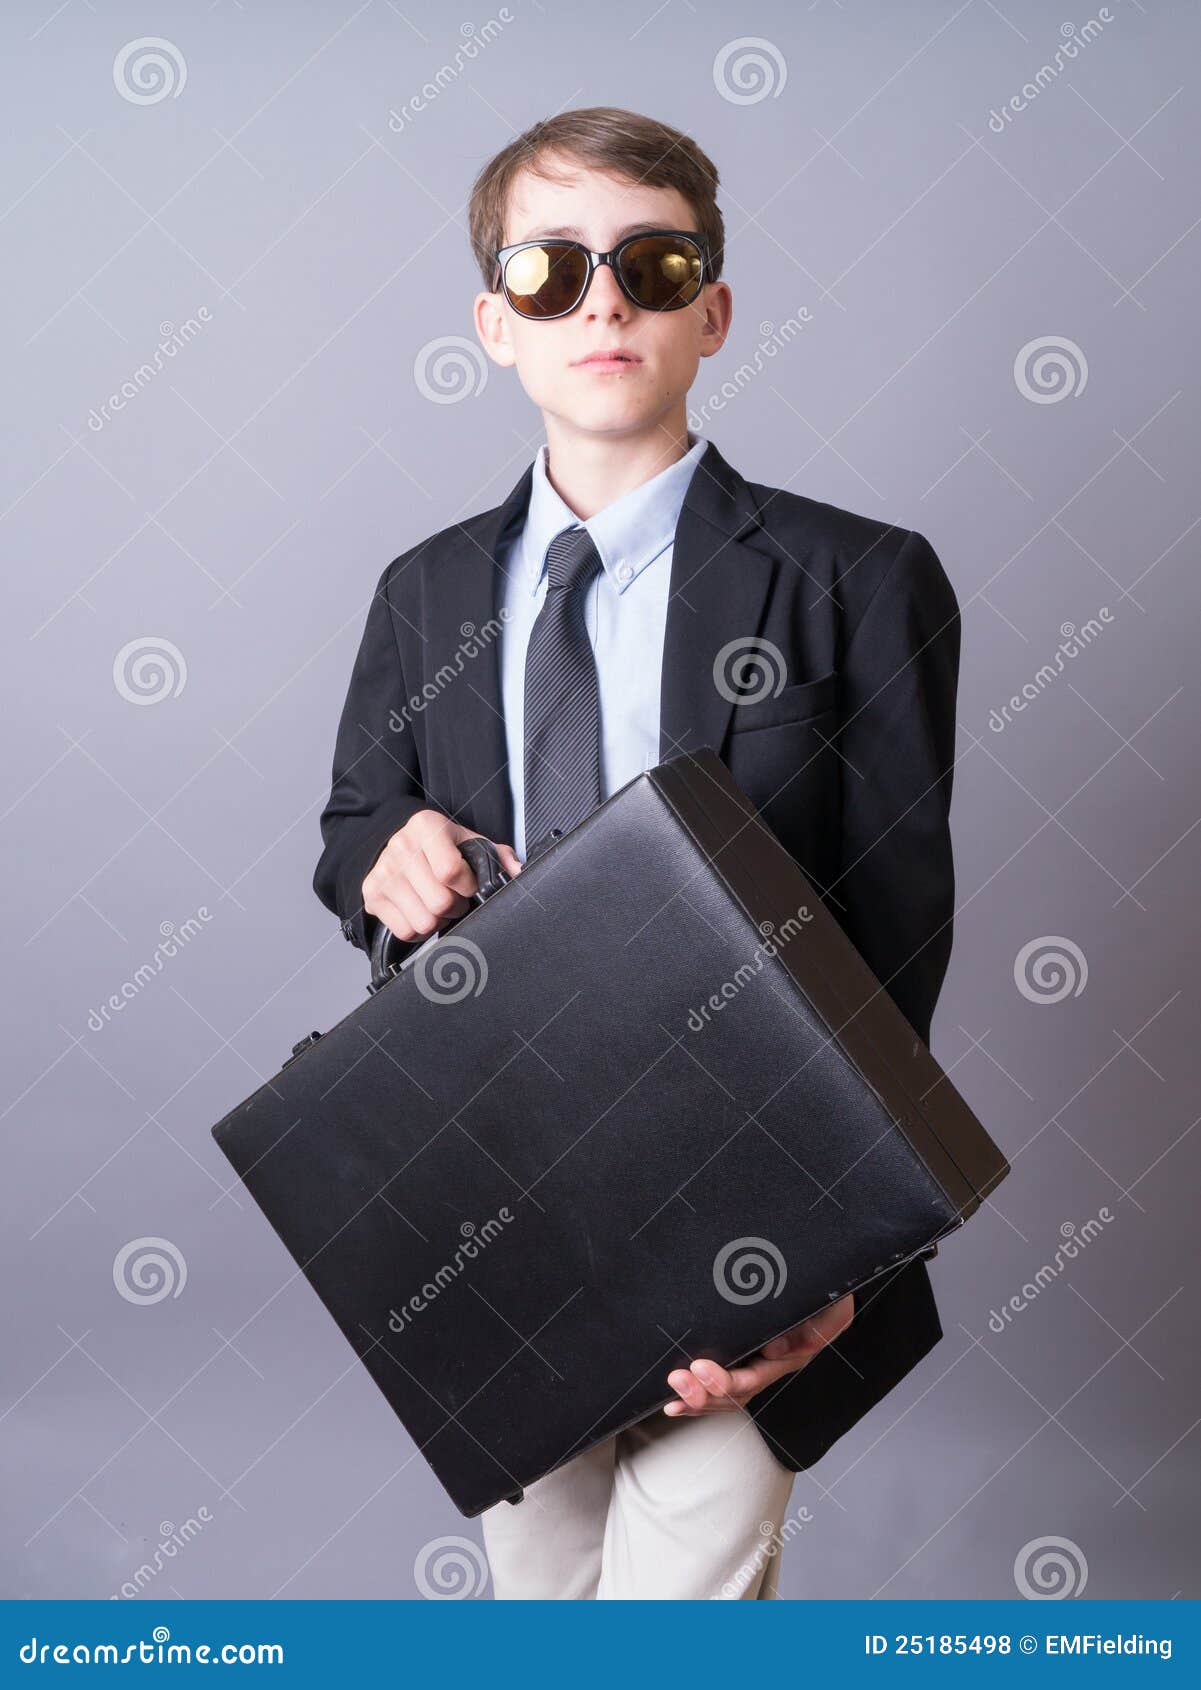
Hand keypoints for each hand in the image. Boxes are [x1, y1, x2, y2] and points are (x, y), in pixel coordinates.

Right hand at [362, 810, 521, 942]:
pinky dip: (418, 929)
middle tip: (454, 898)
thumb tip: (516, 872)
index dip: (468, 886)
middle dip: (455, 907)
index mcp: (426, 826)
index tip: (469, 884)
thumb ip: (497, 855)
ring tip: (437, 903)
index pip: (451, 872)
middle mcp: (400, 847)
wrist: (400, 844)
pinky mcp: (372, 895)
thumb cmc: (441, 846)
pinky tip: (421, 911)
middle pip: (440, 902)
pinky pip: (405, 931)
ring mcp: (383, 872)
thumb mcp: (468, 842)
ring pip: (423, 922)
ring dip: (437, 920)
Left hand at [663, 1293, 854, 1415]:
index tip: (701, 1369)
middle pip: (735, 1393)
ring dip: (696, 1396)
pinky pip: (718, 1382)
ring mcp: (756, 1362)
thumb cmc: (828, 1297)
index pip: (754, 1377)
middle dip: (704, 1392)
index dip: (726, 1381)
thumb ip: (811, 1330)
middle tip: (680, 1379)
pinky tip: (674, 1401)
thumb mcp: (831, 1309)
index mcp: (789, 1355)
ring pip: (725, 1394)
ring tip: (674, 1385)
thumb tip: (774, 1351)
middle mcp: (770, 1365)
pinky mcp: (744, 1354)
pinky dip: (697, 1393)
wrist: (827, 1287)